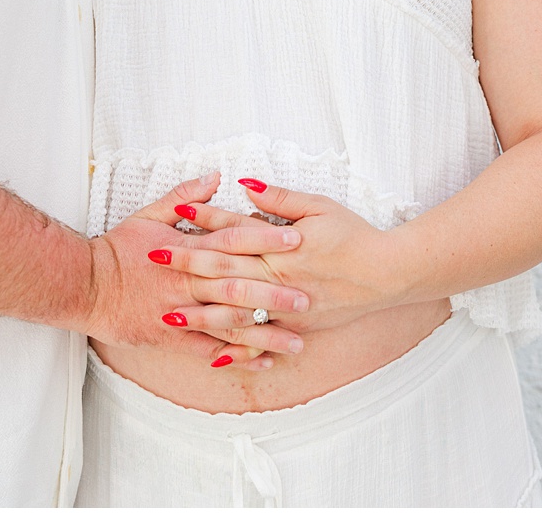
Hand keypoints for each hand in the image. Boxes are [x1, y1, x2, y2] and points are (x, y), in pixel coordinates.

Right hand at [84, 173, 309, 366]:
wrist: (83, 286)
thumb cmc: (117, 249)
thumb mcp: (148, 215)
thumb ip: (185, 198)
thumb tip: (216, 177)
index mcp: (186, 249)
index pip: (232, 240)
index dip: (265, 238)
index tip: (296, 237)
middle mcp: (187, 282)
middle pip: (236, 286)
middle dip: (273, 292)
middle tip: (307, 296)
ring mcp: (181, 313)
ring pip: (228, 324)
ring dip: (264, 332)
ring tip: (298, 339)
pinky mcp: (172, 338)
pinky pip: (210, 349)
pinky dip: (237, 356)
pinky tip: (265, 360)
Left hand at [160, 179, 404, 334]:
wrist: (388, 274)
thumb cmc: (355, 235)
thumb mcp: (320, 206)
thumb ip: (280, 199)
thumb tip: (245, 184)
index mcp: (283, 245)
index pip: (236, 229)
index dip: (206, 219)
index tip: (176, 212)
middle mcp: (280, 277)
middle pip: (226, 269)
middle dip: (187, 263)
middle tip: (153, 257)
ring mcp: (287, 306)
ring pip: (237, 312)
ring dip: (201, 313)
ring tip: (169, 314)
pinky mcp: (297, 327)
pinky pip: (263, 341)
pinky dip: (239, 350)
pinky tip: (214, 356)